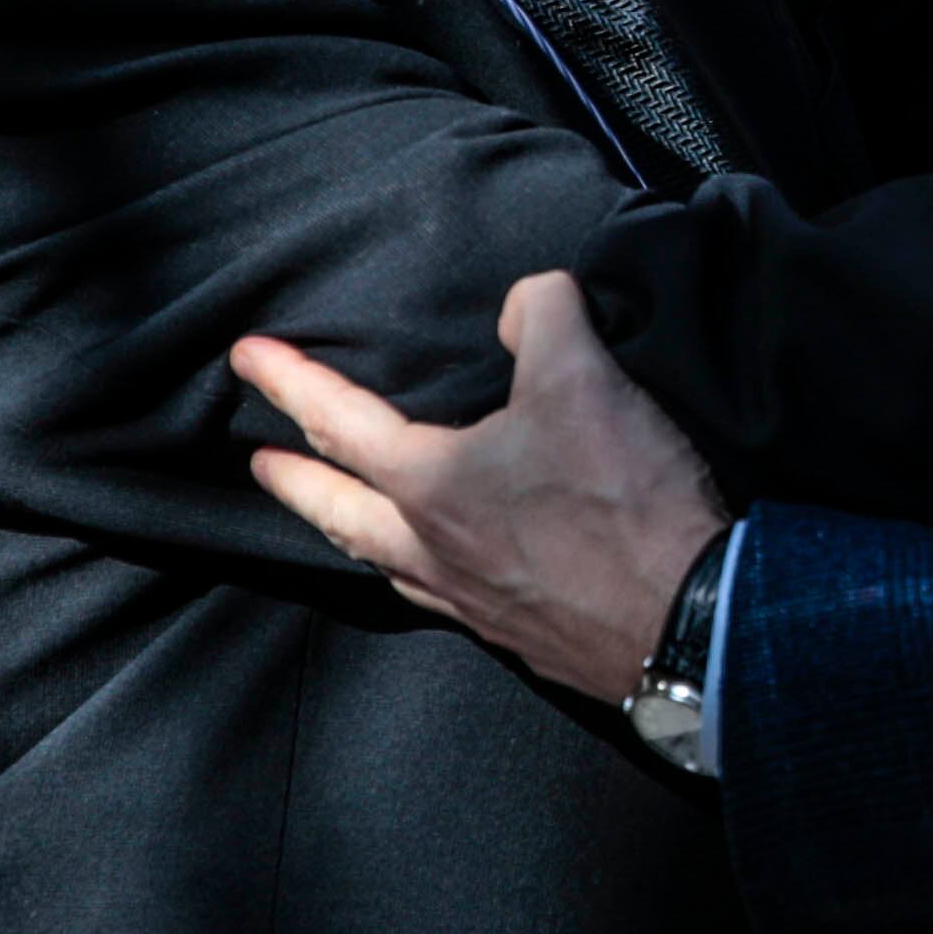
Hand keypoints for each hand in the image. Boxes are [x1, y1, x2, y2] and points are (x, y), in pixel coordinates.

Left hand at [234, 273, 722, 703]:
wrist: (686, 618)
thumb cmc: (624, 502)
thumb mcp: (584, 377)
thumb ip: (545, 316)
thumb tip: (530, 300)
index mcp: (430, 484)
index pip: (340, 420)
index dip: (289, 381)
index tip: (246, 358)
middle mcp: (433, 549)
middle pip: (338, 510)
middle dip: (294, 481)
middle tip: (260, 465)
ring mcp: (471, 600)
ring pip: (384, 564)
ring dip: (350, 535)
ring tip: (340, 521)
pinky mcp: (519, 633)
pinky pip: (442, 601)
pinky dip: (419, 577)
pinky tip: (444, 576)